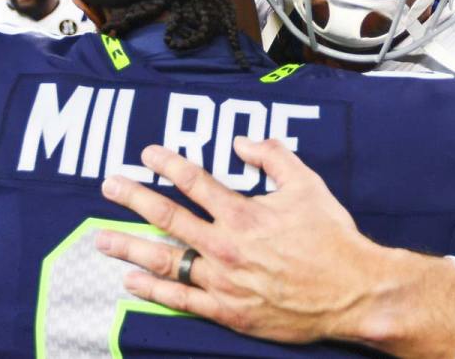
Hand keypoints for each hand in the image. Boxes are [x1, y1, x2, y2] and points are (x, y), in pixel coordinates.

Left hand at [95, 138, 454, 355]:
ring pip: (165, 261)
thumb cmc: (332, 238)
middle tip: (109, 186)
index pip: (194, 182)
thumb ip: (273, 157)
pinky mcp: (228, 311)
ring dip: (130, 248)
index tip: (147, 155)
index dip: (167, 165)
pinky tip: (131, 282)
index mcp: (243, 214)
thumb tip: (242, 142)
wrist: (352, 292)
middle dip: (134, 199)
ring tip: (103, 239)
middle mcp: (226, 246)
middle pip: (168, 218)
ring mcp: (223, 281)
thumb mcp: (307, 185)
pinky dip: (153, 291)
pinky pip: (181, 300)